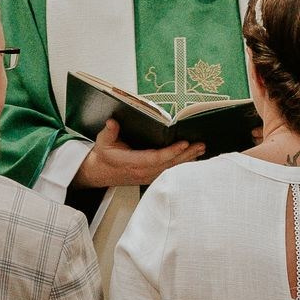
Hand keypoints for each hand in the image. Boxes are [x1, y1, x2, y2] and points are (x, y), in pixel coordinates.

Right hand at [74, 120, 199, 188]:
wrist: (99, 173)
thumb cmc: (103, 157)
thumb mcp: (102, 142)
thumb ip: (109, 132)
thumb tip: (112, 122)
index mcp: (132, 162)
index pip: (155, 158)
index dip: (170, 152)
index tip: (183, 144)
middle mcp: (142, 171)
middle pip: (168, 164)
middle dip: (186, 154)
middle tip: (200, 145)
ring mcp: (147, 175)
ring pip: (171, 168)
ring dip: (187, 159)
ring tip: (201, 149)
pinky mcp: (150, 176)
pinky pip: (168, 170)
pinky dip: (181, 163)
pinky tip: (192, 157)